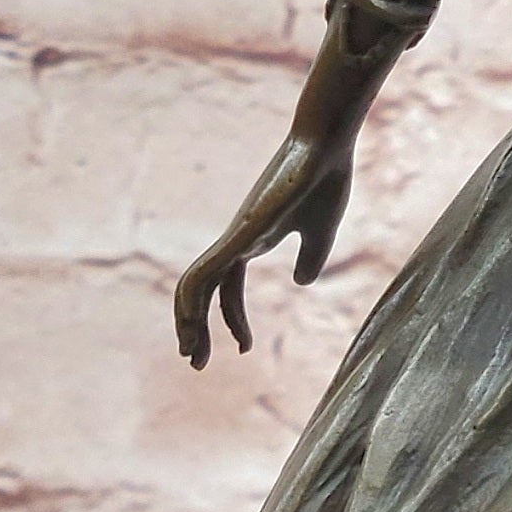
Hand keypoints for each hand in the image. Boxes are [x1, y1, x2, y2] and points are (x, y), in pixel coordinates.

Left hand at [174, 130, 355, 368]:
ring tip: (191, 354)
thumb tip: (301, 282)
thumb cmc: (323, 183)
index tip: (244, 349)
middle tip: (196, 364)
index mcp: (251, 243)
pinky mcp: (240, 233)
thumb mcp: (320, 233)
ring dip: (188, 322)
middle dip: (196, 330)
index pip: (228, 291)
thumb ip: (311, 257)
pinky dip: (192, 299)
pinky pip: (205, 270)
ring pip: (194, 286)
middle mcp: (236, 242)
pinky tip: (190, 322)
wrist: (324, 148)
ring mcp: (235, 237)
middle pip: (202, 292)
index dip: (233, 323)